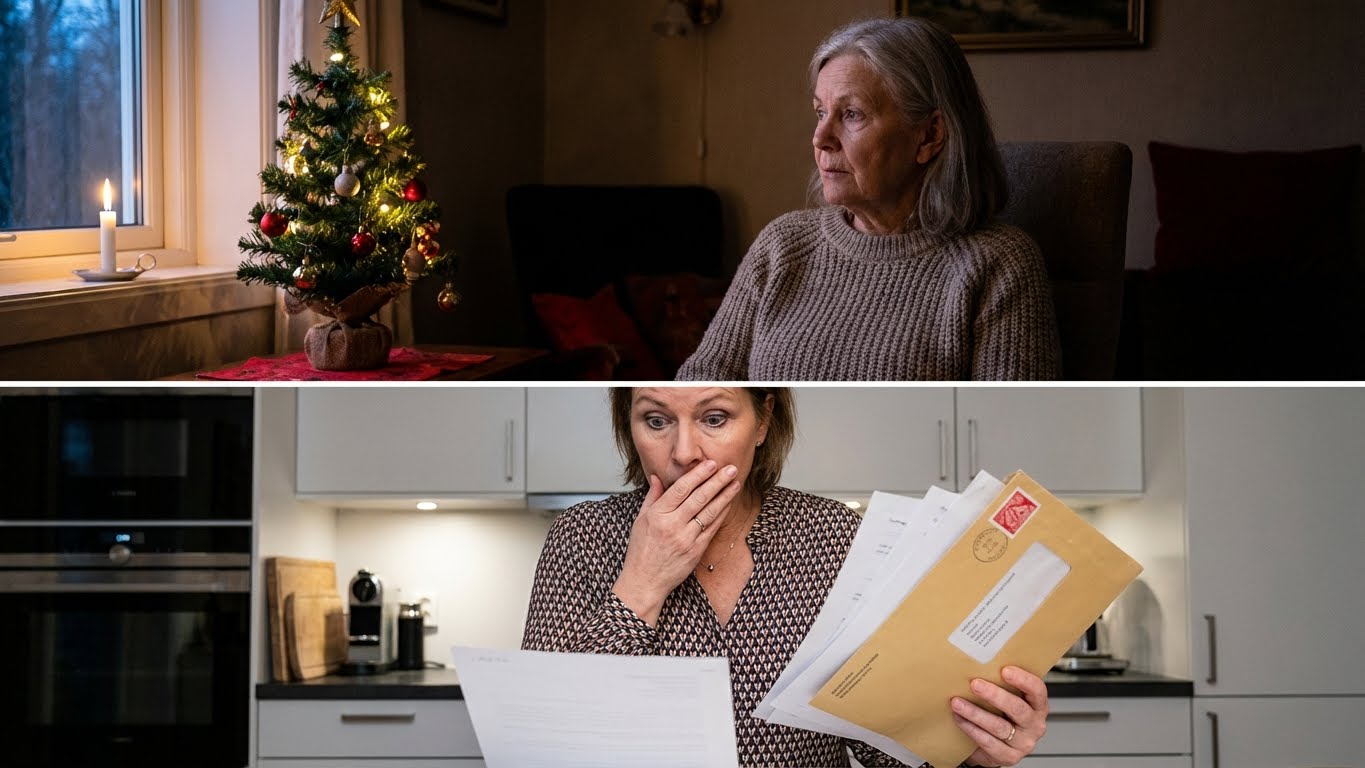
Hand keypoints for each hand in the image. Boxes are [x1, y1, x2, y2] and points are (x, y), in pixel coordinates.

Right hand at [613, 459, 742, 624]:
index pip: (681, 489)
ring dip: (725, 496)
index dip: (698, 475)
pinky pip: (712, 528)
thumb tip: (659, 477)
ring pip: (709, 512)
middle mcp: (672, 526)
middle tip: (731, 468)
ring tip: (735, 482)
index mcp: (657, 515)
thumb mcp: (640, 520)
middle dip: (717, 481)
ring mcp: (686, 539)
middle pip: (699, 498)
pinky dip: (722, 514)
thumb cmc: (641, 550)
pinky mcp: (696, 551)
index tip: (711, 463)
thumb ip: (653, 497)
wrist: (645, 581)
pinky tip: (728, 503)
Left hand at [951, 666, 1049, 766]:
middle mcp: (1034, 725)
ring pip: (999, 726)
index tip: (1005, 670)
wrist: (993, 746)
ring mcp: (1023, 743)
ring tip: (958, 702)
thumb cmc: (1001, 715)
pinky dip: (971, 729)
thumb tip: (978, 663)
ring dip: (975, 713)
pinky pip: (988, 742)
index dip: (1023, 680)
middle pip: (1018, 709)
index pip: (1037, 691)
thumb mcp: (1006, 699)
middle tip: (975, 684)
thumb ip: (1001, 684)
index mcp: (1038, 706)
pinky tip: (960, 718)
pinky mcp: (1009, 757)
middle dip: (995, 695)